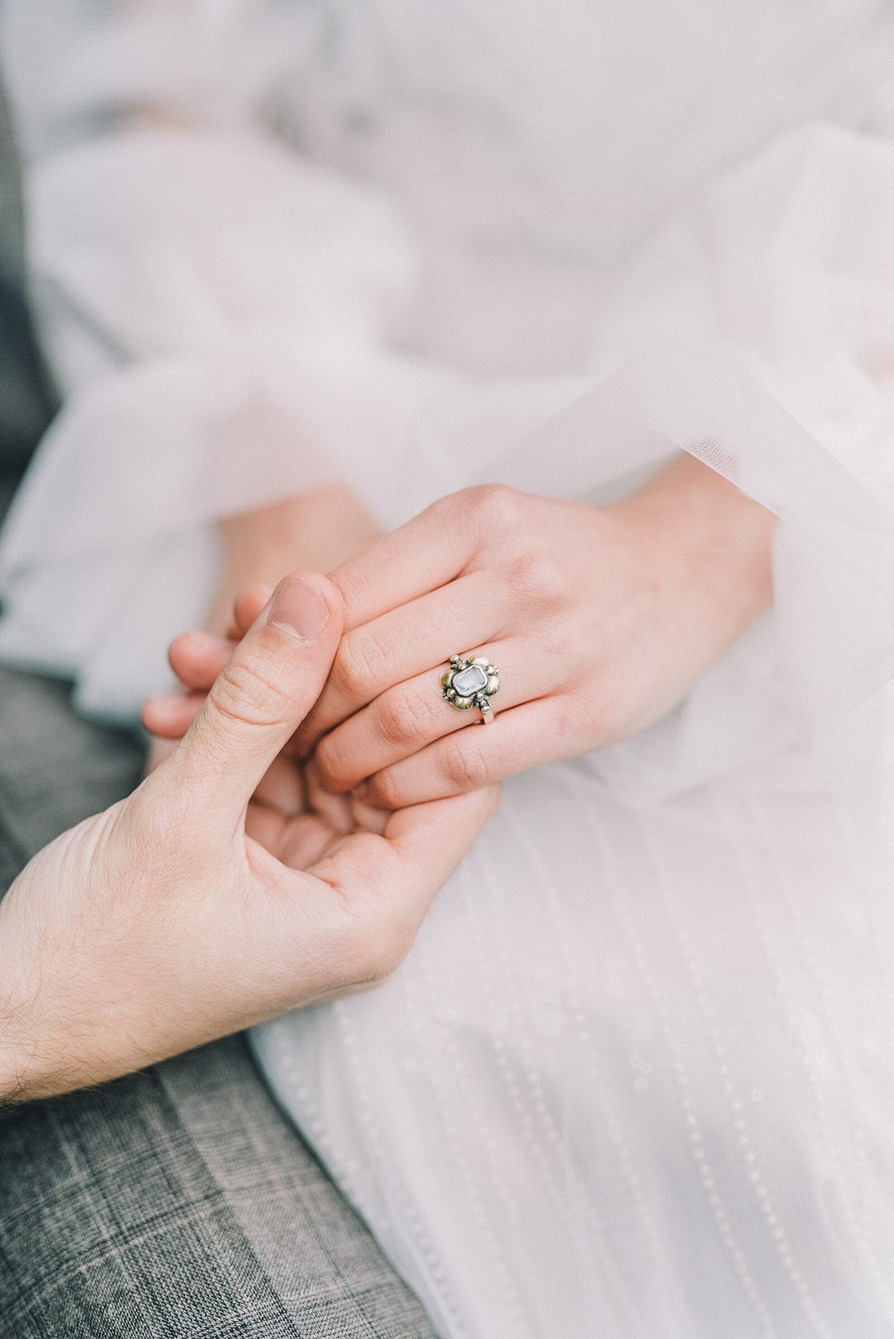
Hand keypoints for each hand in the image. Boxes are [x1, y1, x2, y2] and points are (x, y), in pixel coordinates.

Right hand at [0, 572, 497, 1102]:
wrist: (5, 1012)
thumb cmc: (92, 956)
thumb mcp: (182, 816)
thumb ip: (257, 702)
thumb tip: (317, 597)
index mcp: (371, 916)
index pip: (461, 785)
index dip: (426, 701)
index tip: (374, 625)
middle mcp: (352, 899)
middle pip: (380, 755)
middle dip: (319, 679)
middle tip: (263, 610)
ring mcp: (302, 875)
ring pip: (314, 749)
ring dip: (259, 693)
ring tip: (195, 645)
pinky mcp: (252, 856)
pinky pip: (264, 767)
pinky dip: (226, 725)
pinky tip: (175, 687)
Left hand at [293, 457, 774, 805]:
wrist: (685, 572)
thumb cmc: (559, 557)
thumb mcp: (479, 532)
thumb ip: (393, 573)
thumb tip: (283, 623)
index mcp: (473, 520)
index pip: (342, 596)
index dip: (288, 654)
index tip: (270, 687)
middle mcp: (515, 576)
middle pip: (364, 662)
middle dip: (305, 716)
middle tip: (289, 742)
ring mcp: (559, 646)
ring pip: (409, 719)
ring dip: (350, 759)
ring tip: (332, 771)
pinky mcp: (590, 712)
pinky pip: (470, 763)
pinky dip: (411, 786)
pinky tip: (389, 790)